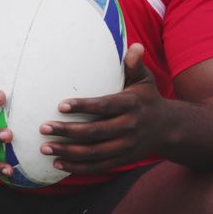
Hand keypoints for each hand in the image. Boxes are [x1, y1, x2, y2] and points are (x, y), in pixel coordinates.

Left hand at [39, 44, 171, 174]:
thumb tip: (135, 45)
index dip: (83, 107)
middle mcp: (129, 127)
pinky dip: (78, 167)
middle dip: (67, 131)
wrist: (168, 128)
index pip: (104, 106)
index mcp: (131, 104)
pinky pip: (98, 167)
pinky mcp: (123, 159)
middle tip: (44, 128)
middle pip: (95, 132)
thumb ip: (134, 64)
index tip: (60, 106)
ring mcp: (126, 146)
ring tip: (45, 147)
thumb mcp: (145, 79)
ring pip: (93, 153)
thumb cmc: (148, 98)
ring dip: (67, 151)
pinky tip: (58, 163)